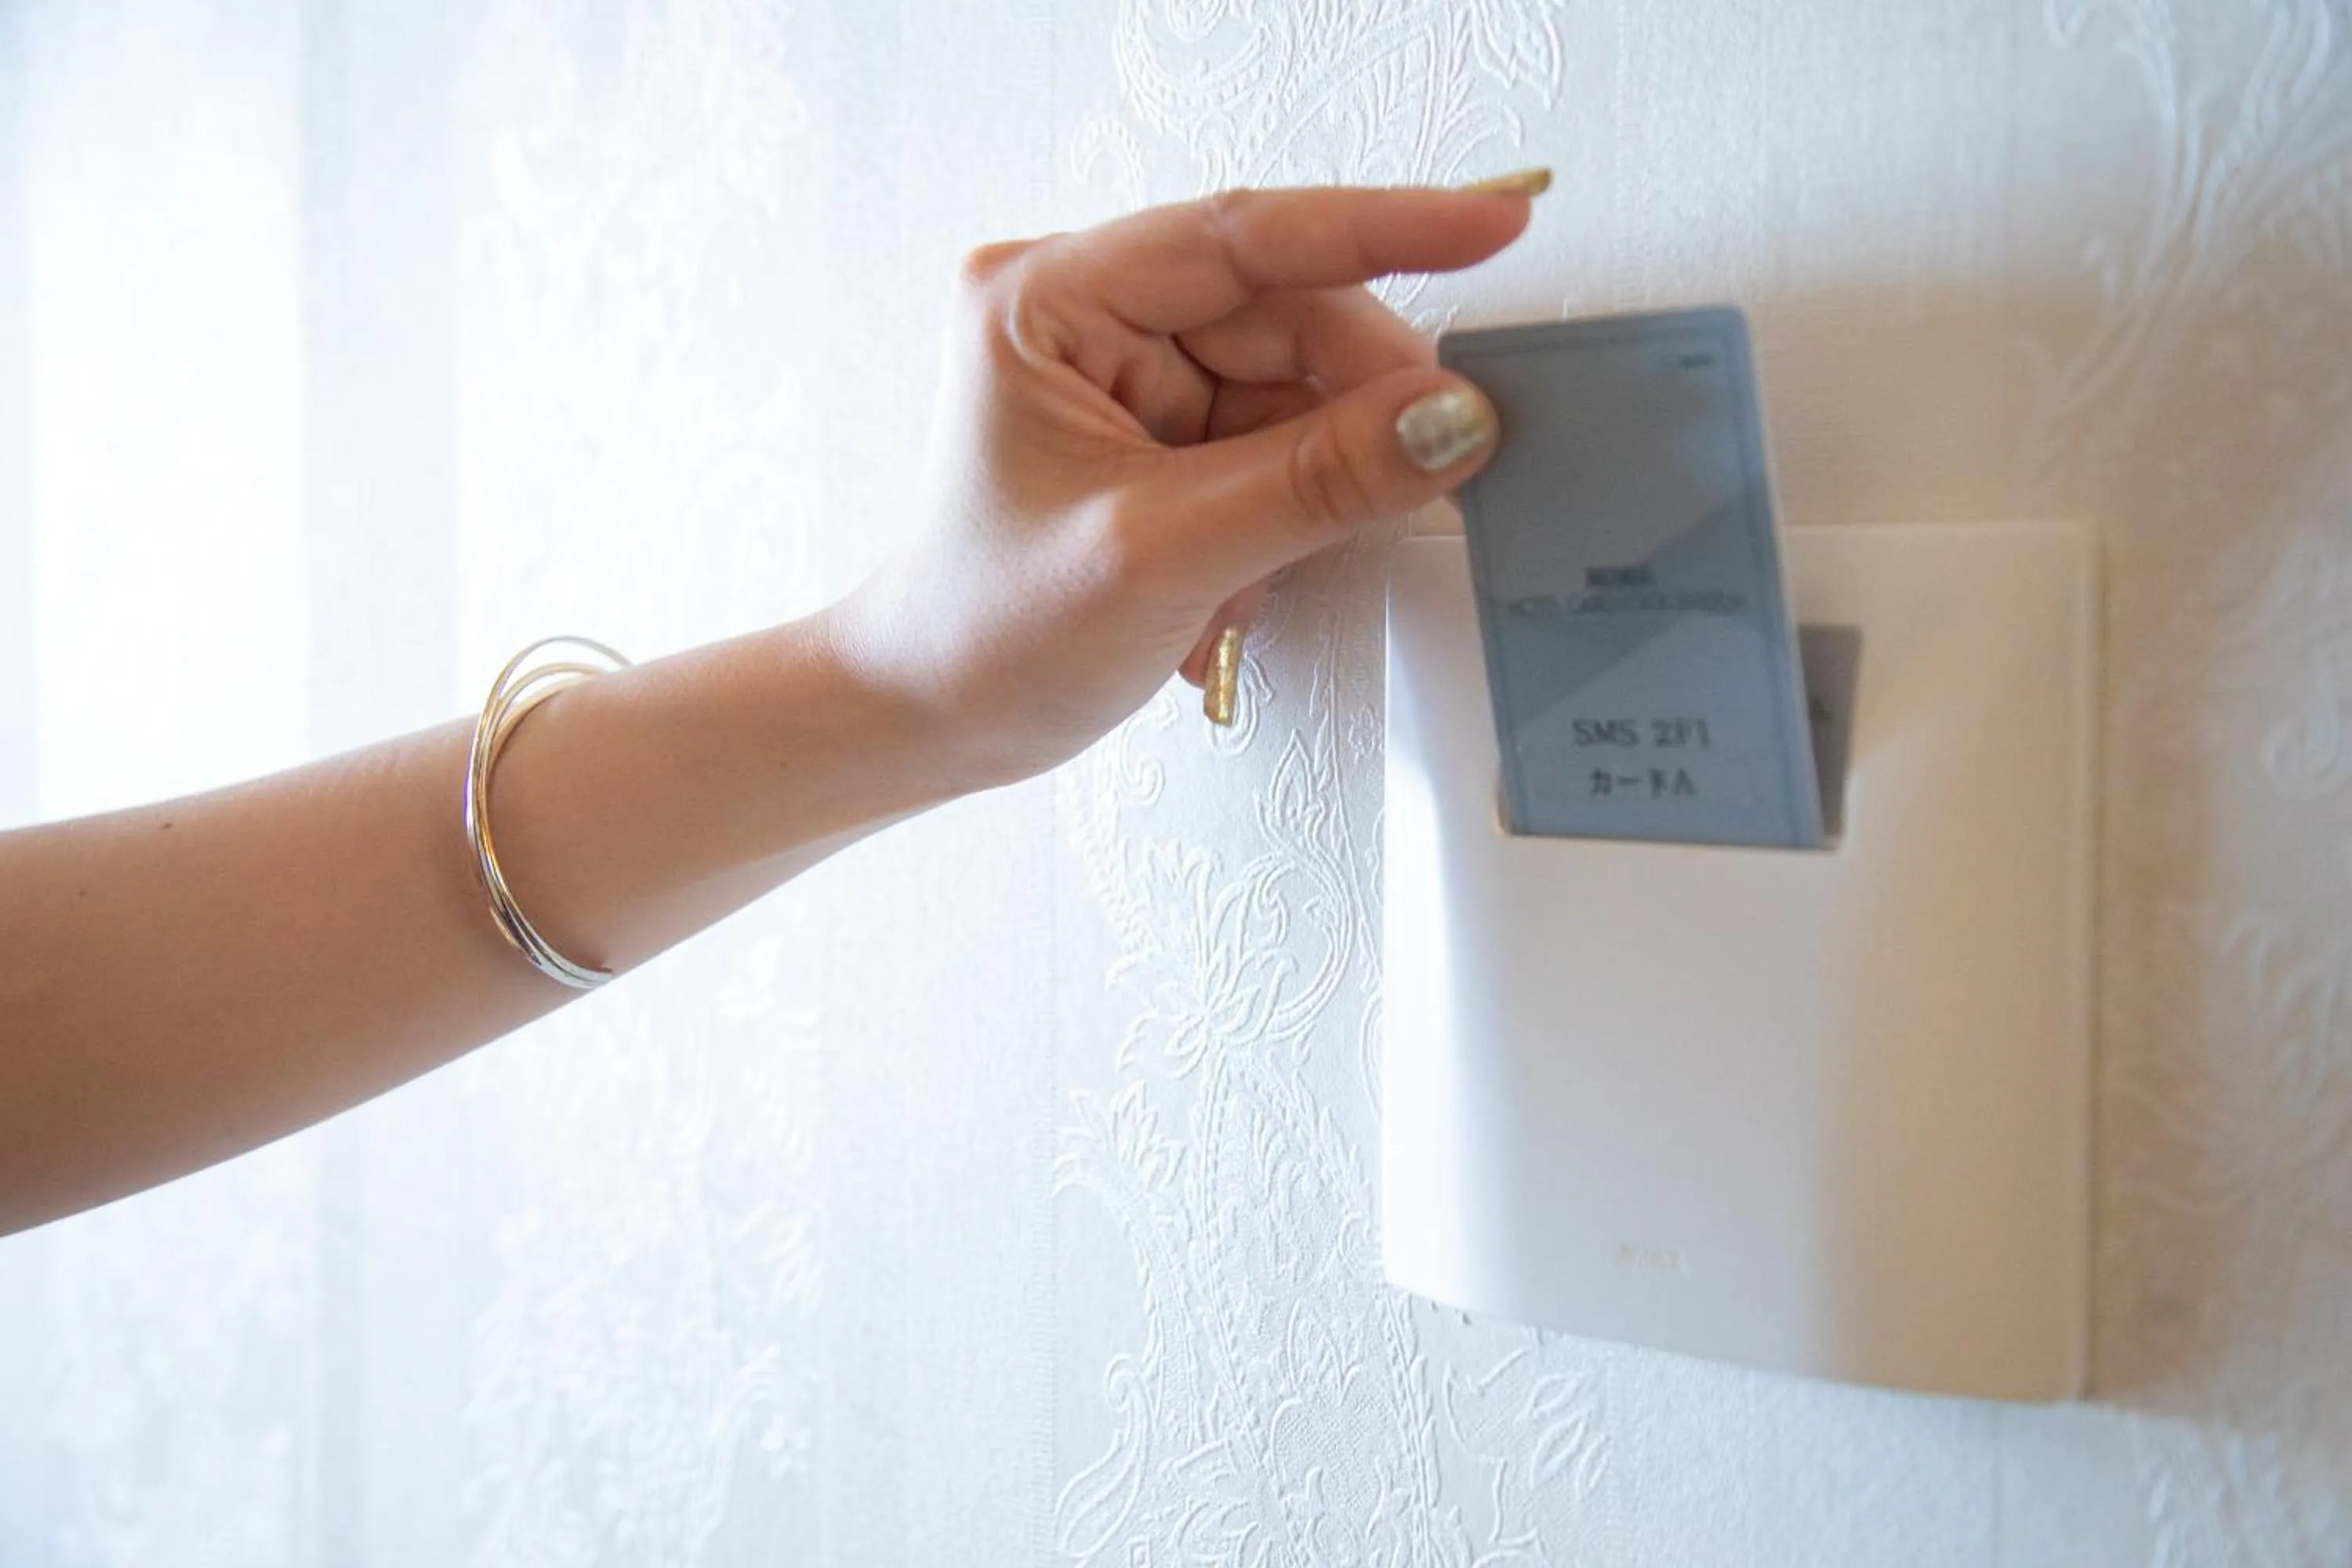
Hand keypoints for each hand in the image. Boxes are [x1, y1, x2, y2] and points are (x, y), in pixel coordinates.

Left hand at [828, 181, 1533, 790]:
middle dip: (1349, 407)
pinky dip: (1284, 509)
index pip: (1243, 236)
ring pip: (1294, 384)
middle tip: (1419, 475)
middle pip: (1284, 315)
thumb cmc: (986, 632)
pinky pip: (1276, 438)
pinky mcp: (1158, 428)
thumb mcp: (1162, 555)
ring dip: (1305, 482)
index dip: (1382, 228)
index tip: (1493, 223)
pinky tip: (1231, 576)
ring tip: (1249, 572)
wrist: (931, 715)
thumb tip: (1449, 420)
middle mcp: (1085, 314)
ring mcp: (1124, 371)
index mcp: (1046, 300)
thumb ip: (1315, 481)